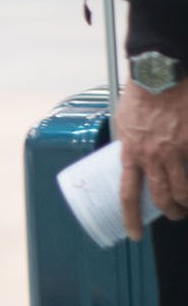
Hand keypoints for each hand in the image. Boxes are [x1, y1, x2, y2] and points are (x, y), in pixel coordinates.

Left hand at [115, 79, 187, 238]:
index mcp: (131, 151)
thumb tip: (128, 150)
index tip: (133, 234)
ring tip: (187, 204)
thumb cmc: (141, 91)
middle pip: (161, 197)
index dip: (130, 218)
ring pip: (184, 189)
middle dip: (169, 212)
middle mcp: (153, 156)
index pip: (128, 194)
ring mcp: (176, 150)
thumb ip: (128, 139)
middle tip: (174, 214)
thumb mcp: (124, 120)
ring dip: (186, 202)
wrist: (160, 72)